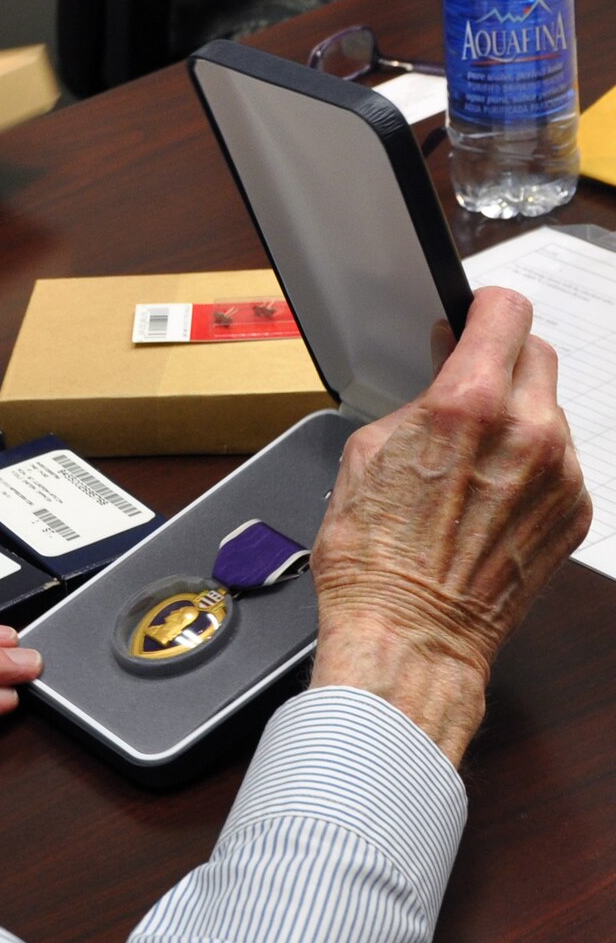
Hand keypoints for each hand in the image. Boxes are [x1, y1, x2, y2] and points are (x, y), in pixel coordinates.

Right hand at [310, 288, 589, 762]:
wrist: (410, 632)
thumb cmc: (374, 556)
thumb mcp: (367, 453)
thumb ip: (416, 400)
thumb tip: (441, 374)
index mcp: (469, 407)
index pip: (506, 311)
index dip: (482, 310)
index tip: (470, 320)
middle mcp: (528, 433)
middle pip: (537, 354)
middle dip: (501, 361)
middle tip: (465, 390)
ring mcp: (562, 475)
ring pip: (549, 410)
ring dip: (516, 418)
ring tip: (470, 462)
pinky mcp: (576, 511)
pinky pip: (559, 462)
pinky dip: (529, 467)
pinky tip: (487, 498)